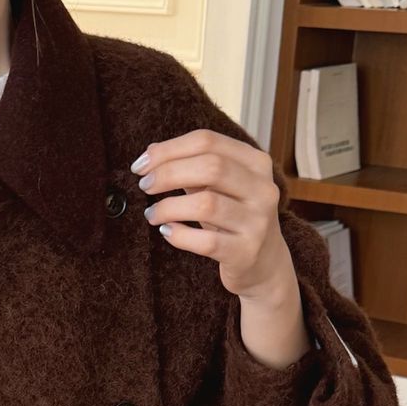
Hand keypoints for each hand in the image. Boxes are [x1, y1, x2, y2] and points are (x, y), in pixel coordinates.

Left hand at [133, 129, 295, 300]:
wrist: (265, 264)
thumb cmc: (234, 219)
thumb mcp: (220, 188)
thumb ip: (192, 167)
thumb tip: (151, 152)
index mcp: (256, 163)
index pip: (208, 141)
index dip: (169, 150)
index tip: (141, 164)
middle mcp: (262, 189)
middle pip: (210, 167)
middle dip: (168, 173)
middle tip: (145, 185)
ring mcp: (257, 221)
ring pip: (207, 204)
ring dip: (169, 207)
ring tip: (151, 214)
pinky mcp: (245, 252)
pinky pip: (206, 241)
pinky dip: (180, 235)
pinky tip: (167, 231)